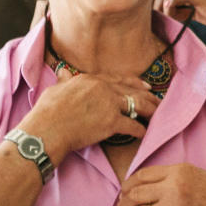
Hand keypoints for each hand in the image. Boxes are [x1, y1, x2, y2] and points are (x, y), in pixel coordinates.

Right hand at [19, 73, 161, 161]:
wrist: (47, 130)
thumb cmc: (47, 112)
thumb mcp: (55, 90)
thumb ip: (64, 81)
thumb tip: (63, 72)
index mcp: (90, 79)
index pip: (118, 79)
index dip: (134, 83)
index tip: (145, 86)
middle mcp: (102, 88)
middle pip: (131, 91)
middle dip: (147, 97)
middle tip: (158, 102)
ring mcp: (108, 104)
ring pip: (137, 105)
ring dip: (150, 111)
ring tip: (158, 116)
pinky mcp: (111, 121)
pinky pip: (132, 125)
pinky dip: (140, 130)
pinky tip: (145, 134)